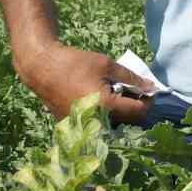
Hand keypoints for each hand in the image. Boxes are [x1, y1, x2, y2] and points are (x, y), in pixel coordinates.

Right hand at [13, 41, 153, 125]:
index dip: (148, 100)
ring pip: (112, 124)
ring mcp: (83, 126)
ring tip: (117, 92)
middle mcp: (96, 122)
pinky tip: (101, 98)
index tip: (149, 89)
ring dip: (120, 111)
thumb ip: (131, 78)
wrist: (41, 68)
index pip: (139, 111)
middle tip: (134, 90)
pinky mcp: (74, 126)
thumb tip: (150, 86)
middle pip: (127, 121)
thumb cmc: (74, 63)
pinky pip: (97, 124)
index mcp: (106, 106)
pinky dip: (104, 113)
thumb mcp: (106, 64)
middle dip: (135, 106)